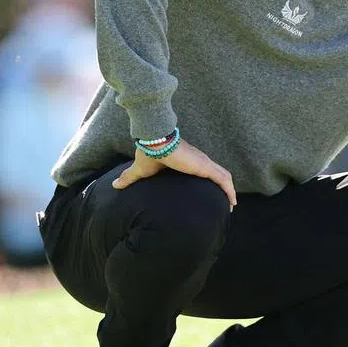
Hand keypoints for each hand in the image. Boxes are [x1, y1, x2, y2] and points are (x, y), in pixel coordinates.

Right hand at [113, 138, 236, 209]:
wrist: (154, 141)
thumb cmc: (149, 153)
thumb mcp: (141, 170)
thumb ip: (130, 177)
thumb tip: (114, 184)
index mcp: (188, 162)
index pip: (204, 170)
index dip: (209, 180)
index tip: (210, 193)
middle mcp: (199, 161)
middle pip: (217, 173)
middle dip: (223, 188)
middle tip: (226, 202)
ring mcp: (203, 163)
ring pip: (224, 177)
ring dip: (229, 190)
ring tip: (232, 204)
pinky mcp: (205, 166)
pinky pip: (223, 179)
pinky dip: (230, 190)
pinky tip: (233, 202)